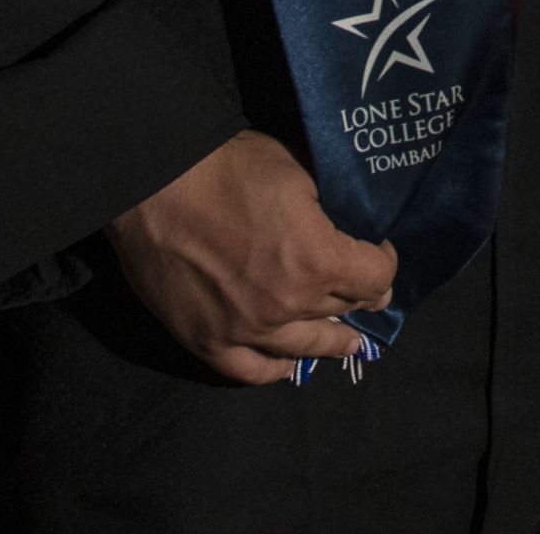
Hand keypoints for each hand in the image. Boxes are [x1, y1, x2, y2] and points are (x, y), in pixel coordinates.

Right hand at [107, 128, 400, 386]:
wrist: (154, 184)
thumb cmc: (228, 167)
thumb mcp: (298, 171)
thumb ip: (329, 207)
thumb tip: (350, 222)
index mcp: (318, 259)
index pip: (376, 277)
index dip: (384, 262)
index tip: (379, 252)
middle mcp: (289, 304)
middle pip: (344, 310)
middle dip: (361, 297)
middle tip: (368, 294)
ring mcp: (247, 329)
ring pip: (304, 347)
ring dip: (332, 341)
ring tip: (347, 342)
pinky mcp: (207, 341)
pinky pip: (250, 371)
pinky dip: (274, 370)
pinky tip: (287, 365)